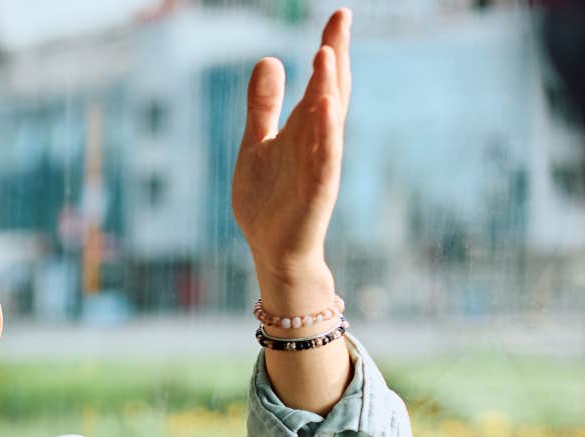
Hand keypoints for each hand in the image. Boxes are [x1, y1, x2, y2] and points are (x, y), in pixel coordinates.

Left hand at [231, 8, 351, 301]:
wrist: (272, 250)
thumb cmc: (269, 199)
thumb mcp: (258, 143)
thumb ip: (263, 105)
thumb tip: (269, 58)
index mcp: (306, 128)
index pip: (322, 81)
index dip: (331, 48)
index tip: (339, 14)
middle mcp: (318, 141)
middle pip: (331, 91)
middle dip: (335, 55)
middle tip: (340, 18)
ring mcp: (320, 165)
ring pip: (327, 121)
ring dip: (328, 88)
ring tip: (326, 52)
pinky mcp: (316, 191)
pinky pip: (323, 159)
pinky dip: (325, 134)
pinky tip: (325, 109)